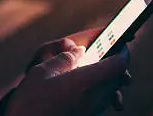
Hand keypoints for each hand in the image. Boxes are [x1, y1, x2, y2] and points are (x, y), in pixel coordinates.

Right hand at [4, 29, 131, 115]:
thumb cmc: (30, 103)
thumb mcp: (42, 72)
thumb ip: (64, 58)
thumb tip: (79, 51)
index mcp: (85, 82)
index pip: (118, 65)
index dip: (122, 52)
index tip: (121, 44)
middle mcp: (94, 98)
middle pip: (117, 78)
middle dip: (117, 65)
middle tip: (109, 53)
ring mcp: (92, 111)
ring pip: (111, 91)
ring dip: (109, 78)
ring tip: (97, 69)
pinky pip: (101, 101)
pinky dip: (100, 90)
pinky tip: (85, 86)